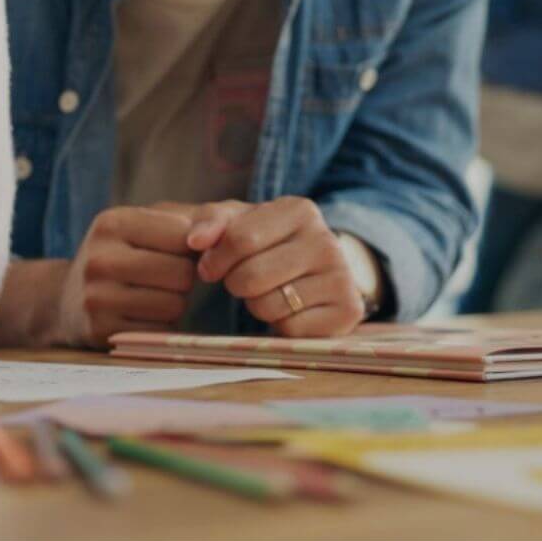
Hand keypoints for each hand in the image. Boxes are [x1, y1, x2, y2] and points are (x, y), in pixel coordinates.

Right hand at [59, 207, 197, 347]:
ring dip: (174, 303)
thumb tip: (225, 232)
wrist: (66, 300)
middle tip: (163, 277)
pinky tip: (140, 316)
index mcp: (112, 222)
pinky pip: (160, 332)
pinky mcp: (102, 331)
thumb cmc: (122, 256)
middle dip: (184, 278)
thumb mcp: (143, 225)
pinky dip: (160, 326)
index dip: (191, 247)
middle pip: (181, 273)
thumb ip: (191, 219)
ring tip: (151, 295)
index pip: (183, 235)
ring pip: (174, 305)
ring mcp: (97, 298)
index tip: (177, 251)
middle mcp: (99, 258)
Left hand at [185, 197, 365, 337]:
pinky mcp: (347, 312)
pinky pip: (289, 329)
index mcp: (300, 210)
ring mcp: (342, 278)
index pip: (240, 238)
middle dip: (235, 284)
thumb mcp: (238, 222)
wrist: (317, 270)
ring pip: (268, 305)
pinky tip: (290, 309)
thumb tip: (194, 240)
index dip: (215, 259)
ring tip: (270, 291)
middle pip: (251, 275)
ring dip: (256, 305)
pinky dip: (279, 325)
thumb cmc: (268, 243)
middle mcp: (327, 241)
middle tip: (244, 280)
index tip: (211, 266)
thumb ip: (211, 221)